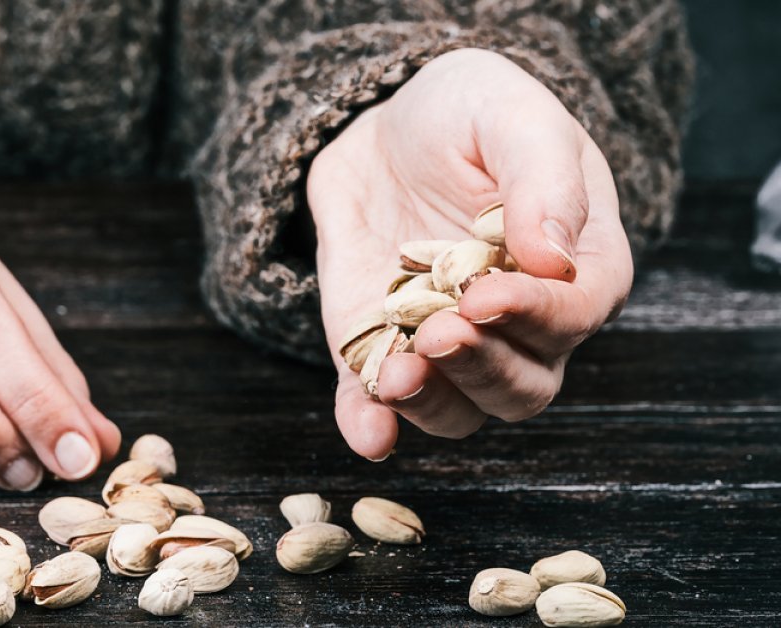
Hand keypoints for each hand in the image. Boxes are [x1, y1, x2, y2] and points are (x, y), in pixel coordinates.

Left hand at [306, 49, 631, 459]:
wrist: (387, 129)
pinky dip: (374, 425)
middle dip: (481, 367)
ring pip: (461, 409)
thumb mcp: (510, 117)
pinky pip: (381, 406)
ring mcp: (450, 342)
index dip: (534, 315)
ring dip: (432, 402)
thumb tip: (552, 255)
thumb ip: (542, 178)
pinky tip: (368, 431)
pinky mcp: (382, 346)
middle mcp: (520, 323)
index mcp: (576, 266)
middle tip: (439, 332)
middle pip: (523, 384)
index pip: (573, 315)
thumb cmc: (468, 113)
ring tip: (398, 373)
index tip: (485, 294)